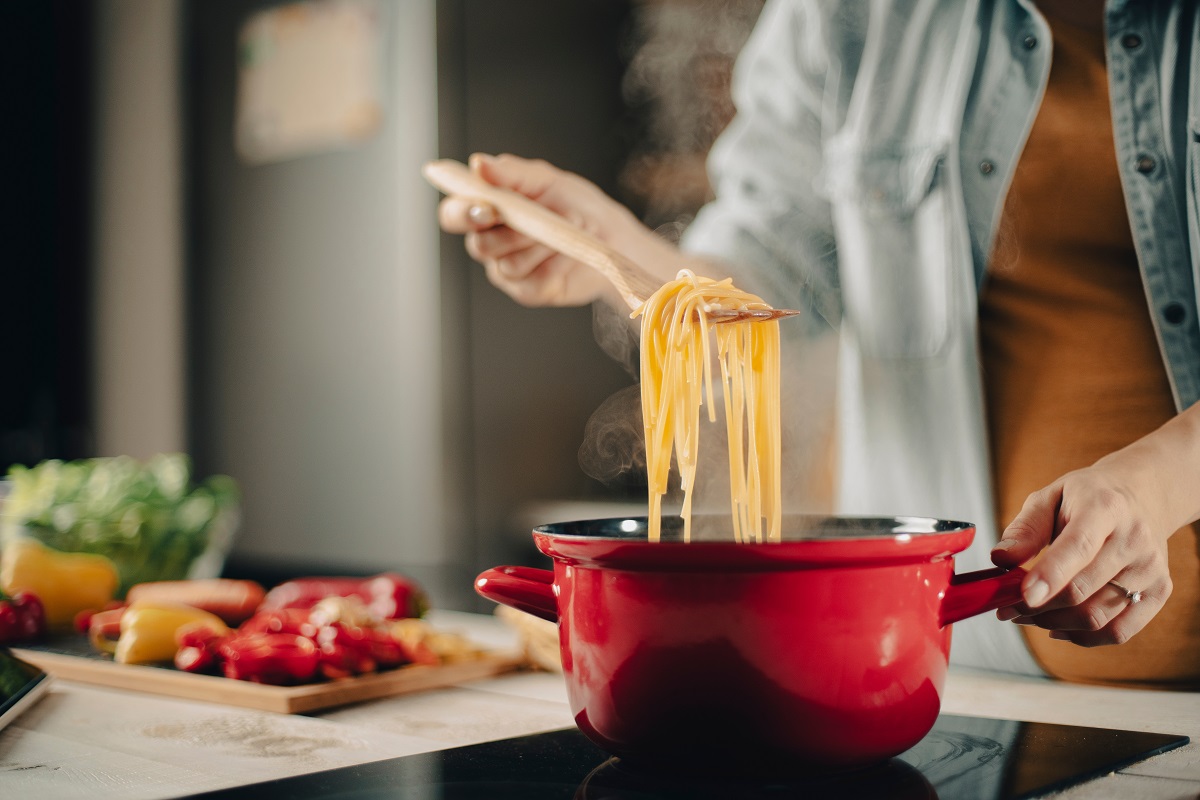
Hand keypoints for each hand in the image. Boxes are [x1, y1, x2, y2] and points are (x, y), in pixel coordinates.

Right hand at [436, 153, 687, 308]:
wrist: (611, 237)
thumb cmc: (574, 204)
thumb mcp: (545, 180)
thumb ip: (510, 172)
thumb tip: (478, 163)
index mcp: (486, 211)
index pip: (453, 214)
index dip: (461, 213)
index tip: (487, 208)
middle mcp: (490, 243)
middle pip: (478, 246)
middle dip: (510, 233)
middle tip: (536, 221)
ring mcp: (507, 271)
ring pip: (507, 265)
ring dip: (540, 247)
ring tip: (562, 234)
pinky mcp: (529, 292)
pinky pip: (533, 282)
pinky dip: (556, 264)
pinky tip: (568, 254)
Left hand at [989, 402, 1199, 645]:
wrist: (1141, 496)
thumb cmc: (1087, 498)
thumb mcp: (1049, 498)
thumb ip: (1025, 529)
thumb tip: (1001, 559)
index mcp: (1104, 508)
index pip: (1078, 547)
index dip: (1050, 576)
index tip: (1024, 597)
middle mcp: (1134, 539)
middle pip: (1083, 589)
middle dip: (1038, 607)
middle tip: (1008, 608)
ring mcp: (1150, 569)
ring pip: (1097, 616)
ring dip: (1054, 624)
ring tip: (1028, 616)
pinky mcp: (1160, 592)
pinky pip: (1118, 631)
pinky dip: (1083, 637)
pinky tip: (1059, 627)